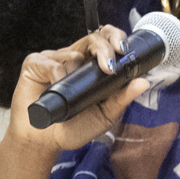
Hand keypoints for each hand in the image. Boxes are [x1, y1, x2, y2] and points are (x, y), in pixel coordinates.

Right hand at [3, 25, 153, 155]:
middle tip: (110, 66)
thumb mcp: (104, 115)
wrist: (45, 141)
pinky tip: (56, 89)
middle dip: (105, 47)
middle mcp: (74, 59)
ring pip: (72, 53)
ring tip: (74, 94)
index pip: (106, 41)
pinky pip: (51, 63)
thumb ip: (122, 98)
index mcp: (92, 67)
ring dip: (77, 72)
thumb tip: (144, 82)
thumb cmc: (73, 127)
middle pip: (92, 38)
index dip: (115, 37)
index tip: (123, 49)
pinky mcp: (35, 64)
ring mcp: (54, 59)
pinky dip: (57, 76)